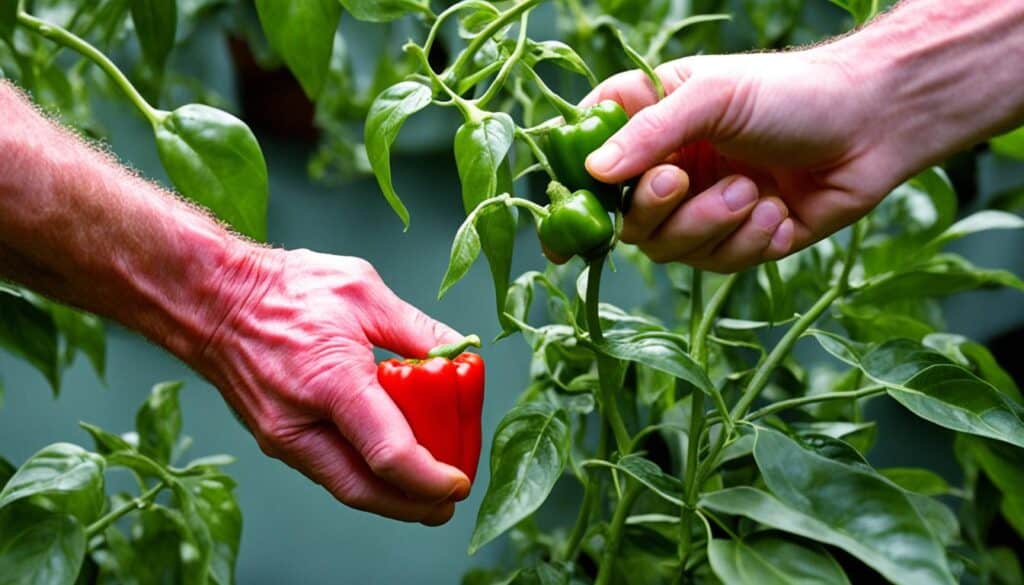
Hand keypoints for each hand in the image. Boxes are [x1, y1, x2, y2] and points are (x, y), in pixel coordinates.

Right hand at [197, 247, 469, 524]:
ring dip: (388, 497)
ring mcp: (281, 438)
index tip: (458, 482)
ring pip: (344, 486)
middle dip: (414, 507)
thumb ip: (417, 329)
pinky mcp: (275, 439)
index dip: (430, 478)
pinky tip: (387, 465)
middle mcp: (300, 423)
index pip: (389, 454)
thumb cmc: (285, 290)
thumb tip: (461, 351)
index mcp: (332, 383)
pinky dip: (362, 476)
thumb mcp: (364, 292)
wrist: (213, 298)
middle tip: (448, 503)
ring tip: (427, 491)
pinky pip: (326, 469)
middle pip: (365, 490)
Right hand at [584, 48, 903, 271]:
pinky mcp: (741, 242)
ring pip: (671, 250)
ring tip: (755, 192)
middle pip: (626, 221)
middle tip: (685, 182)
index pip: (589, 161)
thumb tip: (592, 172)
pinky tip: (779, 212)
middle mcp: (670, 170)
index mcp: (652, 124)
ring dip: (712, 225)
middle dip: (657, 209)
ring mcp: (704, 210)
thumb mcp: (713, 95)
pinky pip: (720, 265)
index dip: (573, 195)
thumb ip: (649, 131)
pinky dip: (749, 242)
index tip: (564, 225)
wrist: (874, 123)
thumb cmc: (792, 92)